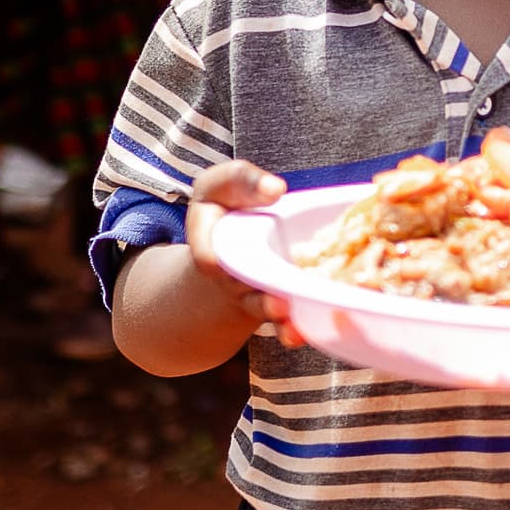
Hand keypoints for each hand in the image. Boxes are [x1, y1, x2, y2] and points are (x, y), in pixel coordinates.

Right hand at [180, 159, 292, 332]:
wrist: (236, 239)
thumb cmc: (228, 206)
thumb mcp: (224, 184)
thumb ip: (242, 179)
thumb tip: (275, 188)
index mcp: (208, 245)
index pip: (206, 258)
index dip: (213, 260)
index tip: (220, 262)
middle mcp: (227, 275)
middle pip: (239, 287)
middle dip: (254, 293)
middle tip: (275, 299)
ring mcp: (249, 293)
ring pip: (259, 308)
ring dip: (273, 313)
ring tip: (286, 312)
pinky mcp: (274, 303)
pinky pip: (280, 322)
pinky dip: (291, 328)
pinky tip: (303, 330)